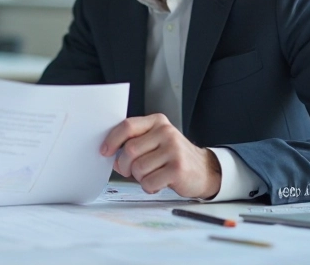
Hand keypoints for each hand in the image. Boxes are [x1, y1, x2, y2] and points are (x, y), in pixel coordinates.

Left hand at [100, 114, 220, 198]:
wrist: (205, 170)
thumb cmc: (173, 157)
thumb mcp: (156, 141)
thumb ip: (134, 142)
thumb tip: (109, 153)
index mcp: (157, 122)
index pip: (127, 126)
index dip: (112, 140)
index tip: (105, 151)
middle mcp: (166, 132)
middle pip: (129, 150)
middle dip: (124, 165)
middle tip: (130, 171)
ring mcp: (173, 150)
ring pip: (138, 168)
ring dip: (140, 178)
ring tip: (152, 175)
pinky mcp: (178, 169)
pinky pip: (149, 182)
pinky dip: (149, 187)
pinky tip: (160, 182)